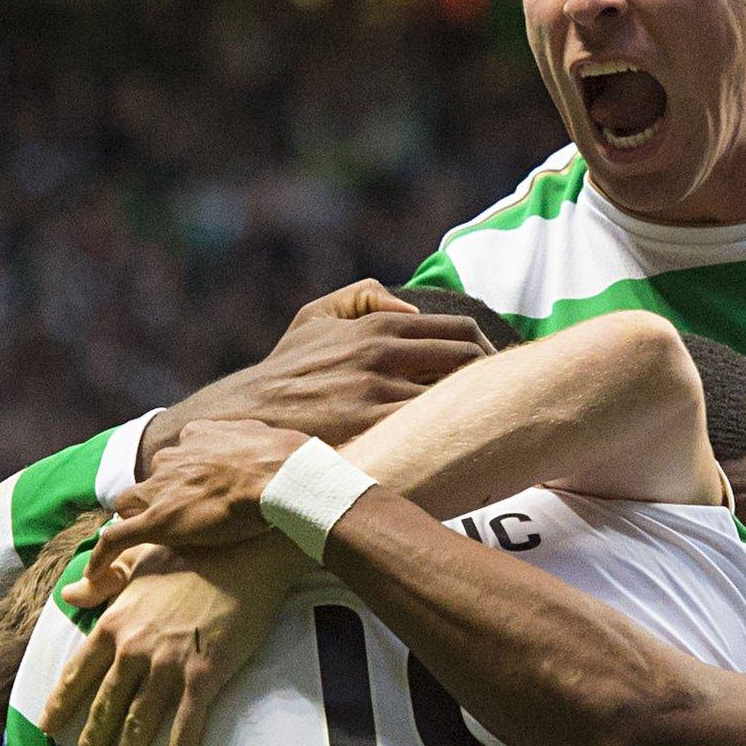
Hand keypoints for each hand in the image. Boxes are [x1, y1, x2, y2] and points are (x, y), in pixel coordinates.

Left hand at [43, 536, 306, 745]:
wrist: (245, 553)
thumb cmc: (194, 553)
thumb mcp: (137, 561)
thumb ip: (101, 582)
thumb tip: (68, 593)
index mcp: (115, 623)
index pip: (78, 673)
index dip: (61, 704)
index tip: (47, 726)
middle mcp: (134, 648)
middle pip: (104, 707)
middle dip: (90, 743)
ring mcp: (168, 665)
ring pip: (138, 724)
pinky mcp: (204, 676)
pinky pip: (184, 729)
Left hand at [83, 420, 309, 597]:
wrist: (283, 476)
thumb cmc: (287, 461)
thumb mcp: (270, 439)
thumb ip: (256, 443)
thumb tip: (271, 449)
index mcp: (198, 437)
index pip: (179, 458)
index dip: (185, 477)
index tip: (196, 493)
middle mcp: (173, 459)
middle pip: (151, 480)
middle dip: (157, 496)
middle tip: (175, 519)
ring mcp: (162, 490)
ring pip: (129, 504)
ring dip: (133, 520)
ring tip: (139, 543)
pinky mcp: (156, 521)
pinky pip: (115, 539)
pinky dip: (101, 558)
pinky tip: (94, 578)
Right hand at [136, 279, 494, 470]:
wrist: (245, 416)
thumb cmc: (286, 369)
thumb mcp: (315, 316)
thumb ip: (363, 296)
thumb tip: (411, 307)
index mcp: (379, 325)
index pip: (461, 331)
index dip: (487, 352)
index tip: (495, 373)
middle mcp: (383, 353)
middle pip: (468, 361)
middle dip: (492, 380)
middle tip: (499, 401)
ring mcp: (378, 391)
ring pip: (453, 396)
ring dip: (473, 410)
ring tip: (484, 427)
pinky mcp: (370, 428)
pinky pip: (427, 428)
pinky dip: (448, 435)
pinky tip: (456, 449)